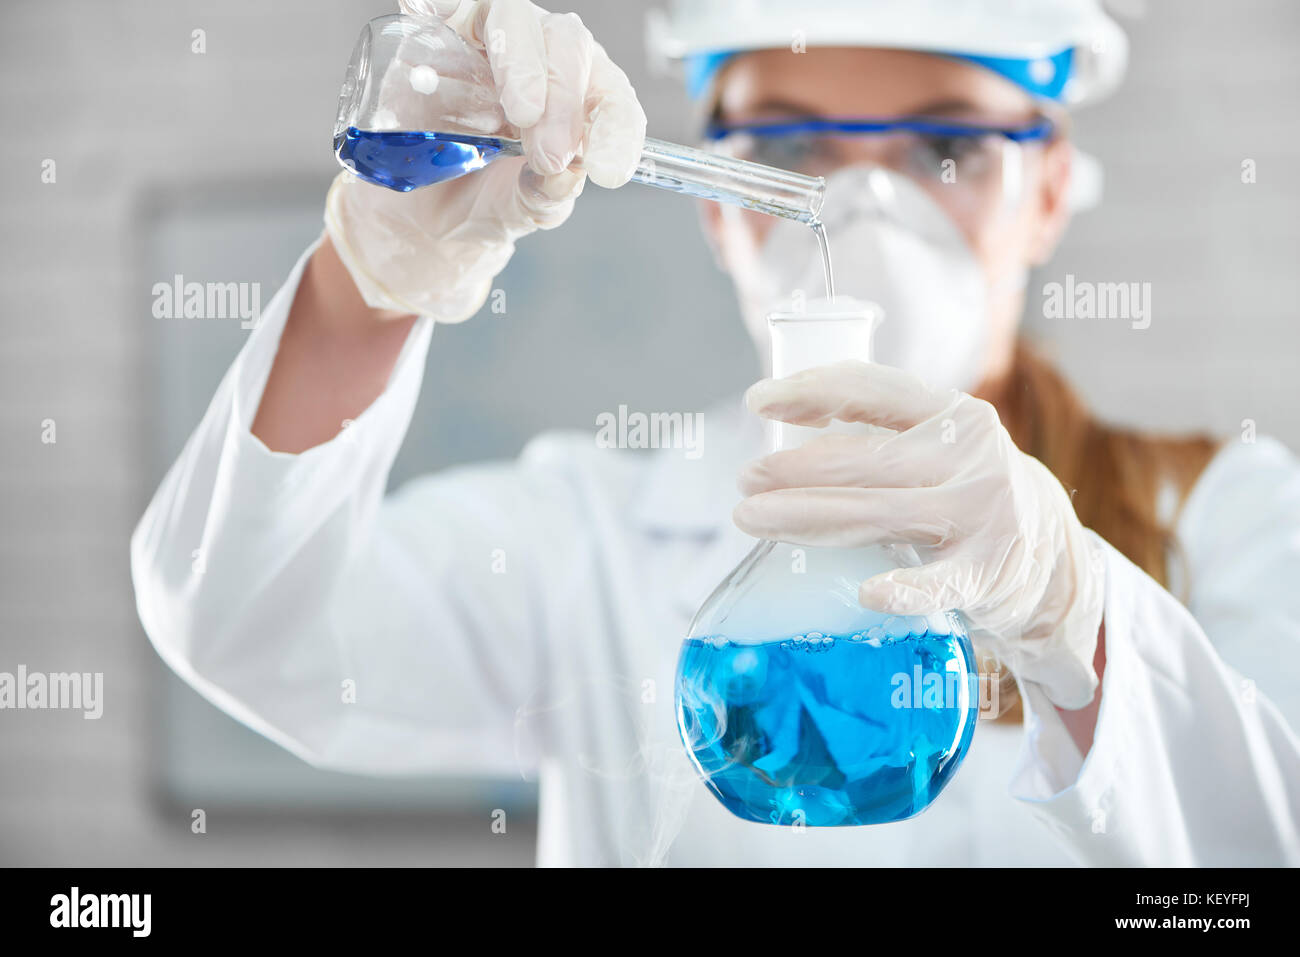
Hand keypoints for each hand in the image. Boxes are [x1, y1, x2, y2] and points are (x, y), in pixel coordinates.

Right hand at [325, 0, 645, 320]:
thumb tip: (564, 176)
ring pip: (516, 16)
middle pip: (569, 44)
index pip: (613, 99)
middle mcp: (543, 59)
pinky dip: (441, 5)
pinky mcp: (440, 33)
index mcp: (581, 101)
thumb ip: (546, 196)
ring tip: (521, 114)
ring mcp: (490, 40)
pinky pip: (447, 5)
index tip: (606, 171)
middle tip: (550, 154)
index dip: (617, 130)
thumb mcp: (520, 209)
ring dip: (523, 63)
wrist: (422, 214)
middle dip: (565, 99)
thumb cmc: (486, 201)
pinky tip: (436, 21)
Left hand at [734, 360, 1105, 709]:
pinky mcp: (989, 572)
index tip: (760, 401)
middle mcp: (969, 455)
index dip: (812, 389)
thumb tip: (784, 436)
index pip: (874, 389)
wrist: (1053, 559)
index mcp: (952, 413)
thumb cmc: (968, 494)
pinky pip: (939, 582)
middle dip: (794, 469)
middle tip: (744, 480)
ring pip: (879, 514)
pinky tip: (867, 591)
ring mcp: (982, 514)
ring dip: (807, 517)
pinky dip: (904, 589)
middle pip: (864, 459)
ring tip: (753, 519)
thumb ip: (883, 437)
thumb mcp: (941, 448)